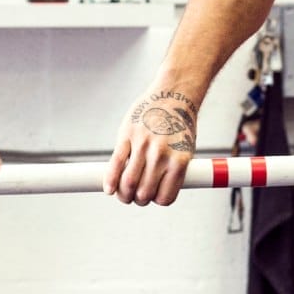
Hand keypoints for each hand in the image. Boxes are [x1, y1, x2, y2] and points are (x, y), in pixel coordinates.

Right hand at [107, 88, 199, 205]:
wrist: (175, 93)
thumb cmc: (180, 123)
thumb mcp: (185, 149)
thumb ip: (172, 170)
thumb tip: (157, 192)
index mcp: (179, 161)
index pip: (165, 197)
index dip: (157, 201)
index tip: (153, 198)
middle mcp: (161, 155)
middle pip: (144, 193)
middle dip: (138, 200)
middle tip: (135, 197)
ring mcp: (143, 145)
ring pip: (128, 183)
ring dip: (123, 195)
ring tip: (123, 194)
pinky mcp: (127, 135)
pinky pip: (115, 164)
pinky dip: (110, 180)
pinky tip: (108, 189)